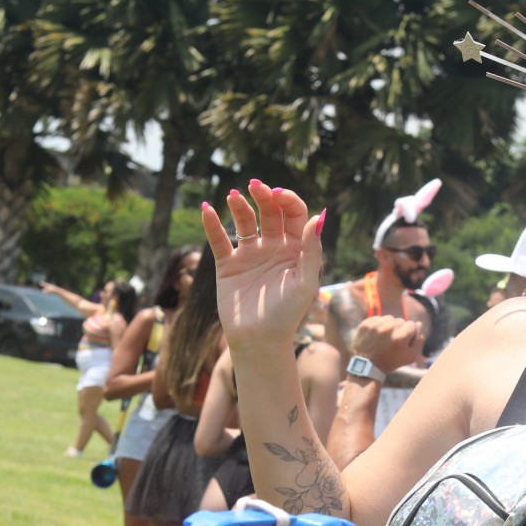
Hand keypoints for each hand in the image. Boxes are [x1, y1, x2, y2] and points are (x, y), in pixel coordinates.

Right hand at [202, 180, 322, 353]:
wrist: (259, 340)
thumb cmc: (287, 314)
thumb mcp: (305, 282)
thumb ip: (312, 250)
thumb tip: (318, 216)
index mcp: (295, 248)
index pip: (293, 214)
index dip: (287, 200)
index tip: (277, 194)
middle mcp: (273, 247)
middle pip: (269, 212)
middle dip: (263, 196)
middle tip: (255, 186)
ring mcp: (250, 255)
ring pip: (244, 222)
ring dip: (239, 206)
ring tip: (233, 196)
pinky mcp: (228, 265)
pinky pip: (219, 240)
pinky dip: (212, 224)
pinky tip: (207, 209)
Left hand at [351, 315, 422, 372]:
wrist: (367, 366)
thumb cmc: (391, 362)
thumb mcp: (410, 357)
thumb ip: (418, 340)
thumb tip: (419, 323)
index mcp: (400, 337)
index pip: (412, 324)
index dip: (409, 334)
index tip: (402, 342)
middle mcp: (388, 329)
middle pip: (400, 320)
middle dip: (399, 329)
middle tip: (393, 341)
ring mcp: (375, 326)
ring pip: (389, 318)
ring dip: (389, 326)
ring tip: (385, 338)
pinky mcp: (366, 324)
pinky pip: (378, 318)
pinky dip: (379, 325)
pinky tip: (377, 335)